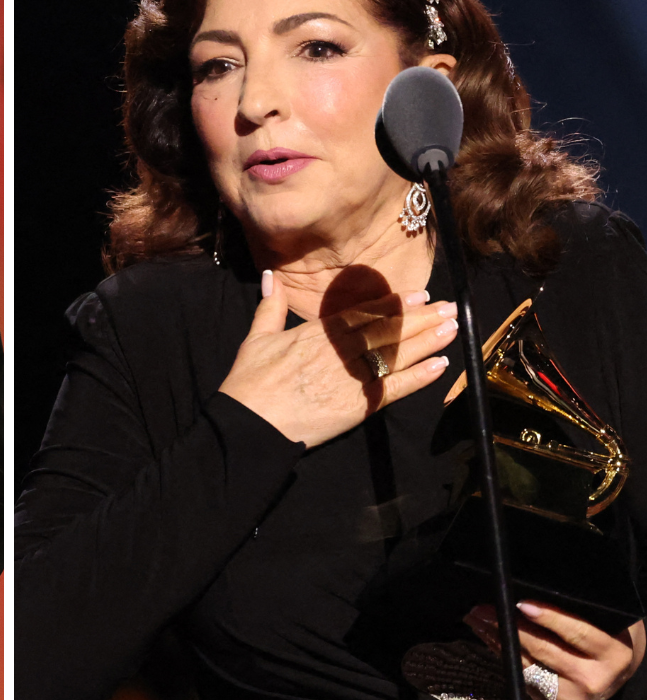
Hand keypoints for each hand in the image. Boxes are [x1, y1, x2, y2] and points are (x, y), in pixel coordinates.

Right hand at [218, 271, 456, 446]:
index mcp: (317, 334)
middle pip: (387, 331)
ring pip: (396, 354)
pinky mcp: (358, 405)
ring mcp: (352, 378)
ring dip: (427, 340)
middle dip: (421, 318)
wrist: (252, 423)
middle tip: (449, 307)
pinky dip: (418, 377)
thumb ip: (269, 306)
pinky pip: (395, 388)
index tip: (419, 295)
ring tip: (452, 328)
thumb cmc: (249, 383)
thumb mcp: (255, 339)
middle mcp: (340, 351)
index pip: (363, 314)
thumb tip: (269, 276)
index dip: (393, 304)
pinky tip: (439, 366)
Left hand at [464, 602, 646, 699]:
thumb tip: (535, 593)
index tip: (520, 603)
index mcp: (614, 653)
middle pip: (545, 649)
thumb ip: (581, 612)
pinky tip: (491, 639)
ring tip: (478, 620)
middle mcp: (595, 679)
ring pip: (527, 664)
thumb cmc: (606, 640)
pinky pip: (523, 677)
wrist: (615, 677)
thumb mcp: (605, 623)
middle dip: (510, 626)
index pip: (577, 632)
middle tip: (483, 609)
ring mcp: (576, 697)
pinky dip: (505, 656)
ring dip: (498, 639)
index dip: (549, 617)